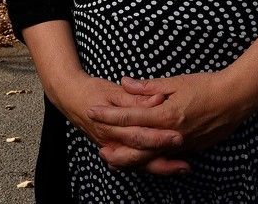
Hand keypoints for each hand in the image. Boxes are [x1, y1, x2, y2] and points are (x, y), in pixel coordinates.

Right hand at [51, 72, 188, 174]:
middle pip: (141, 154)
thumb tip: (156, 99)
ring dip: (161, 167)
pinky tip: (168, 166)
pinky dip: (151, 166)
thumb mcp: (112, 90)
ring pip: (138, 164)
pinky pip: (134, 164)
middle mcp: (111, 141)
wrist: (69, 97)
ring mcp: (112, 148)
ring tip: (184, 167)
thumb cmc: (92, 90)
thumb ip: (135, 97)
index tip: (179, 135)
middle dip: (165, 157)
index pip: (139, 134)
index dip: (159, 136)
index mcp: (111, 124)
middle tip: (187, 157)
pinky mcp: (114, 150)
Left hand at [89, 72, 253, 170]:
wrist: (236, 98)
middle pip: (136, 147)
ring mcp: (182, 144)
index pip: (130, 116)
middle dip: (115, 148)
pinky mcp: (192, 149)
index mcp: (166, 114)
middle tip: (99, 150)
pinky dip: (151, 159)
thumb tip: (125, 82)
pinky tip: (143, 158)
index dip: (109, 115)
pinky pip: (166, 158)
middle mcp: (171, 134)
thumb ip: (149, 86)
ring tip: (116, 159)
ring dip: (130, 160)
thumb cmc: (207, 85)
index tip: (92, 111)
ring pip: (150, 158)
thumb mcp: (177, 81)